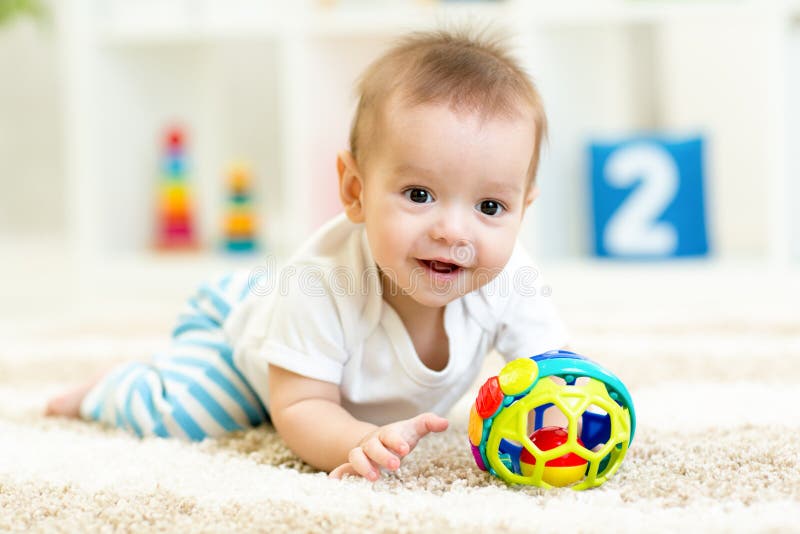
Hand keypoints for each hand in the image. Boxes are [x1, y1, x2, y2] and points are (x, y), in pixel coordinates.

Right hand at [328, 412, 448, 481]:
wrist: (379, 441)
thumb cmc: (399, 436)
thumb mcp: (413, 429)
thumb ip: (428, 423)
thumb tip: (445, 423)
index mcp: (386, 433)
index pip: (390, 435)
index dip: (396, 441)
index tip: (406, 449)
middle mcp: (371, 443)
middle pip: (372, 446)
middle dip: (382, 455)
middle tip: (396, 465)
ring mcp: (362, 454)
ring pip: (356, 456)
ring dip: (363, 466)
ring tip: (375, 478)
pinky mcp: (355, 465)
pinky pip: (343, 468)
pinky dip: (338, 474)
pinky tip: (335, 481)